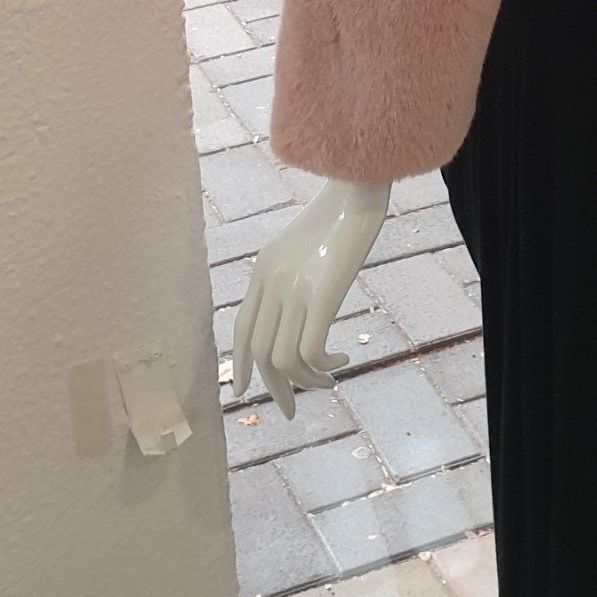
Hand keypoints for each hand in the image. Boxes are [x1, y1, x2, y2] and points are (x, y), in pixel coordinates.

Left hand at [231, 176, 390, 418]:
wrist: (357, 183)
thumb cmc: (339, 210)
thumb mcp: (302, 243)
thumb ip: (289, 273)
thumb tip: (298, 312)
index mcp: (263, 268)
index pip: (242, 329)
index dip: (240, 365)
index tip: (245, 392)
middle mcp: (271, 281)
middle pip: (260, 351)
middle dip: (274, 389)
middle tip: (289, 413)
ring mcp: (295, 287)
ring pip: (282, 359)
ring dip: (304, 383)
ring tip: (328, 383)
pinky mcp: (321, 293)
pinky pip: (308, 350)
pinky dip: (321, 367)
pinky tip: (341, 361)